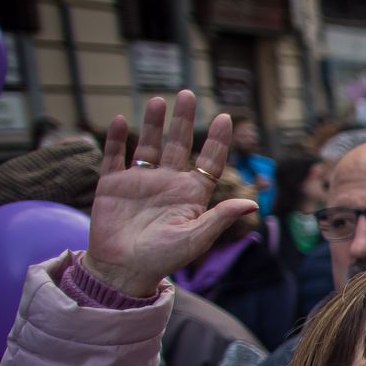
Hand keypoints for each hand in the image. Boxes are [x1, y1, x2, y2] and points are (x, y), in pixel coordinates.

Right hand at [85, 92, 257, 298]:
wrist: (123, 271)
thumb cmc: (163, 259)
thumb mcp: (196, 239)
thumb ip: (220, 218)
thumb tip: (252, 203)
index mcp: (191, 194)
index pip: (209, 161)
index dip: (217, 140)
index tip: (226, 117)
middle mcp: (167, 182)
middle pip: (179, 144)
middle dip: (183, 120)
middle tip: (188, 94)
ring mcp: (139, 181)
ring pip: (149, 144)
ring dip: (153, 124)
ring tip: (158, 101)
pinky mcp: (112, 185)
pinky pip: (114, 157)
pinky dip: (117, 140)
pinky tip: (121, 121)